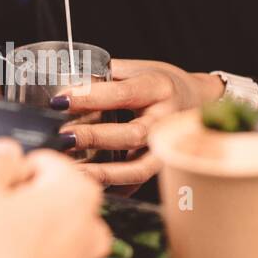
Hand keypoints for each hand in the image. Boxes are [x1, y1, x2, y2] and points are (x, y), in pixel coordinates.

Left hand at [57, 60, 224, 188]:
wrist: (197, 100)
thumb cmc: (160, 83)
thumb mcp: (138, 69)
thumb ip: (105, 75)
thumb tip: (66, 85)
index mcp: (158, 88)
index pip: (122, 93)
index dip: (90, 97)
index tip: (60, 100)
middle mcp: (166, 120)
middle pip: (131, 134)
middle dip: (94, 137)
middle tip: (63, 138)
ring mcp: (166, 147)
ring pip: (138, 168)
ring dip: (103, 172)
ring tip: (73, 171)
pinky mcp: (161, 167)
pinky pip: (137, 183)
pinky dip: (114, 188)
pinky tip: (90, 186)